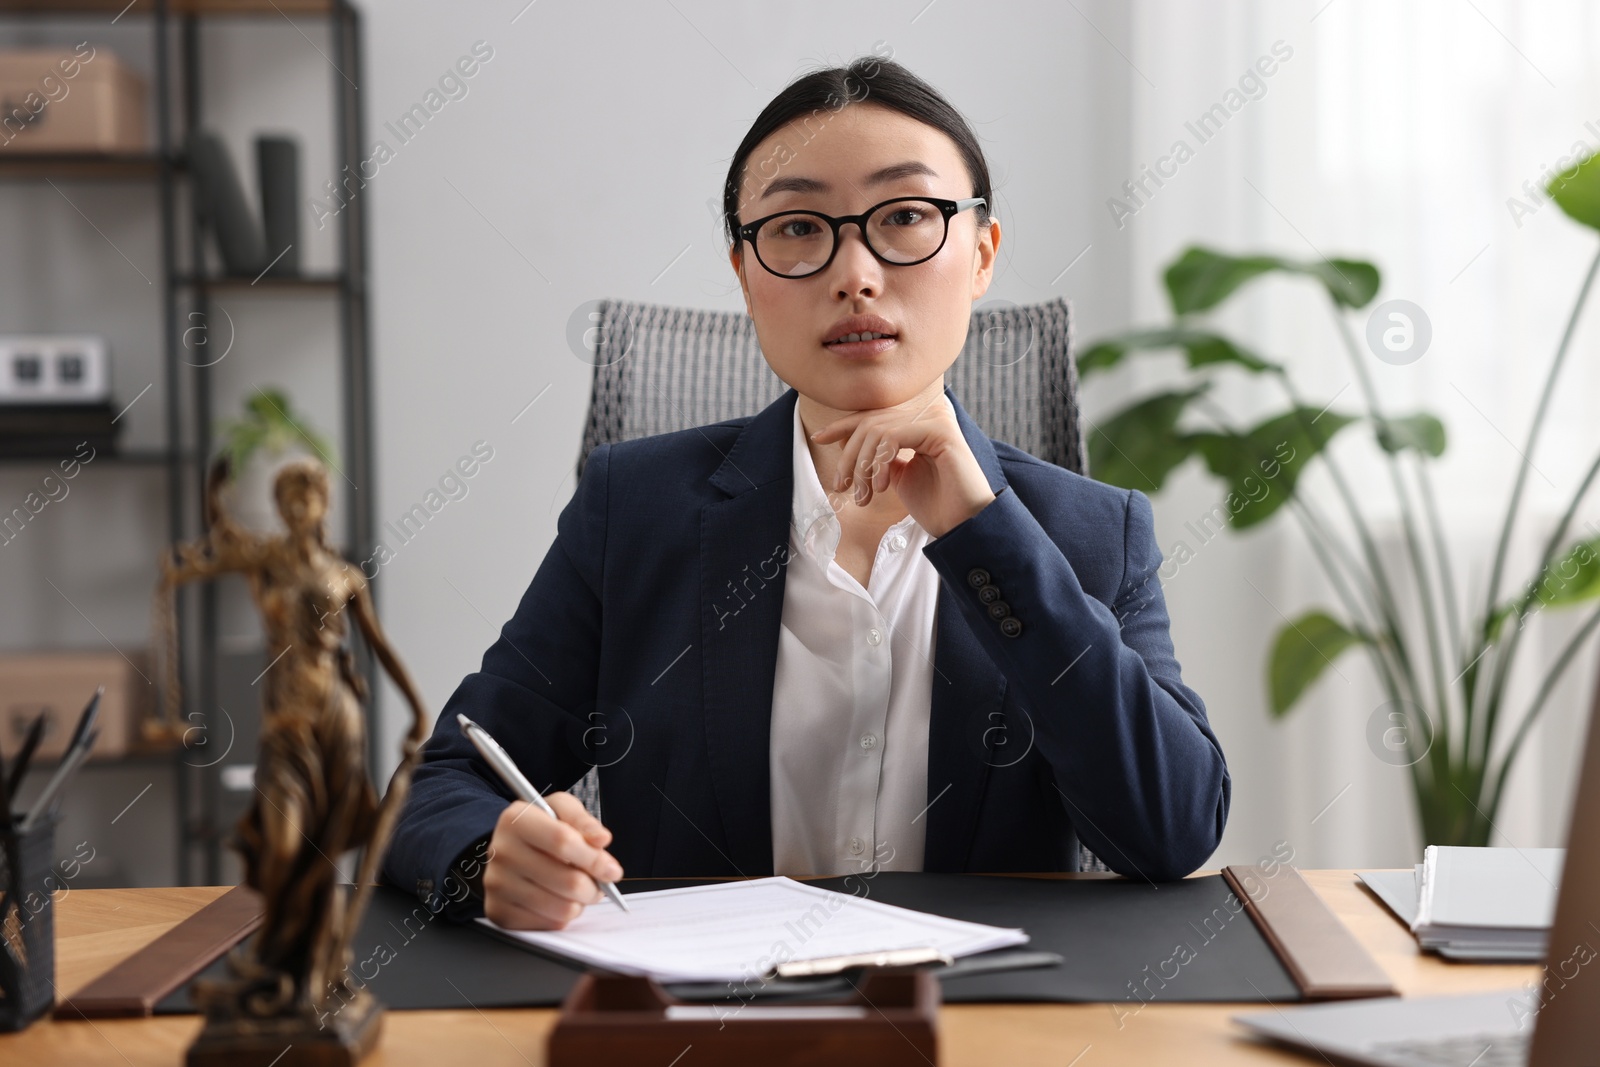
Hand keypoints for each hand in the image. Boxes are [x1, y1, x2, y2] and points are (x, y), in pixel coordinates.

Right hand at [482, 791, 623, 929]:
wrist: (506, 849)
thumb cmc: (539, 828)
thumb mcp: (560, 810)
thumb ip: (583, 821)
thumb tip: (601, 840)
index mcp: (516, 820)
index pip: (562, 841)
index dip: (594, 858)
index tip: (612, 870)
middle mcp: (501, 852)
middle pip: (567, 880)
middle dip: (594, 887)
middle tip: (599, 884)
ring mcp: (497, 885)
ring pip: (562, 908)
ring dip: (581, 903)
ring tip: (579, 891)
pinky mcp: (499, 912)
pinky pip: (549, 924)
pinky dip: (563, 916)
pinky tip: (558, 899)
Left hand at [810, 393, 997, 537]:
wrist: (962, 526)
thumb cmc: (935, 505)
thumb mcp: (899, 477)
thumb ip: (881, 457)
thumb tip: (850, 444)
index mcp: (917, 424)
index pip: (874, 417)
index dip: (843, 426)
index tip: (819, 438)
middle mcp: (927, 415)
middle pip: (870, 422)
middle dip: (849, 455)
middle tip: (842, 485)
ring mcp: (935, 420)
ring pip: (878, 429)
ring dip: (863, 465)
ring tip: (864, 496)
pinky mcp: (941, 430)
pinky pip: (894, 436)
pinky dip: (880, 462)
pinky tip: (881, 488)